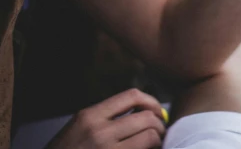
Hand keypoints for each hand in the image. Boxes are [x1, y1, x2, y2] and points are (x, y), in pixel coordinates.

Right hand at [45, 88, 166, 148]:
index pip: (131, 96)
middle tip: (161, 132)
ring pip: (149, 139)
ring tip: (156, 144)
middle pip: (145, 118)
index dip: (150, 101)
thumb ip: (105, 117)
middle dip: (159, 125)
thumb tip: (140, 112)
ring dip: (157, 141)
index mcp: (91, 115)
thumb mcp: (79, 126)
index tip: (157, 111)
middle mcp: (99, 131)